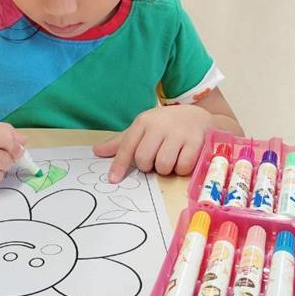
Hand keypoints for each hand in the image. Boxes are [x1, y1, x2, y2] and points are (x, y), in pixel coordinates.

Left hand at [93, 105, 211, 182]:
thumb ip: (121, 142)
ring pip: (163, 166)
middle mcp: (159, 125)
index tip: (113, 179)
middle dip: (148, 166)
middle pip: (144, 159)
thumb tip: (97, 151)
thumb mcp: (143, 129)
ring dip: (166, 169)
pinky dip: (182, 169)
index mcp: (143, 122)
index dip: (120, 165)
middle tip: (155, 159)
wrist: (198, 116)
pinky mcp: (196, 141)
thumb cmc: (165, 126)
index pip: (127, 146)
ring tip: (170, 158)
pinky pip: (183, 167)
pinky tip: (183, 159)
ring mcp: (178, 133)